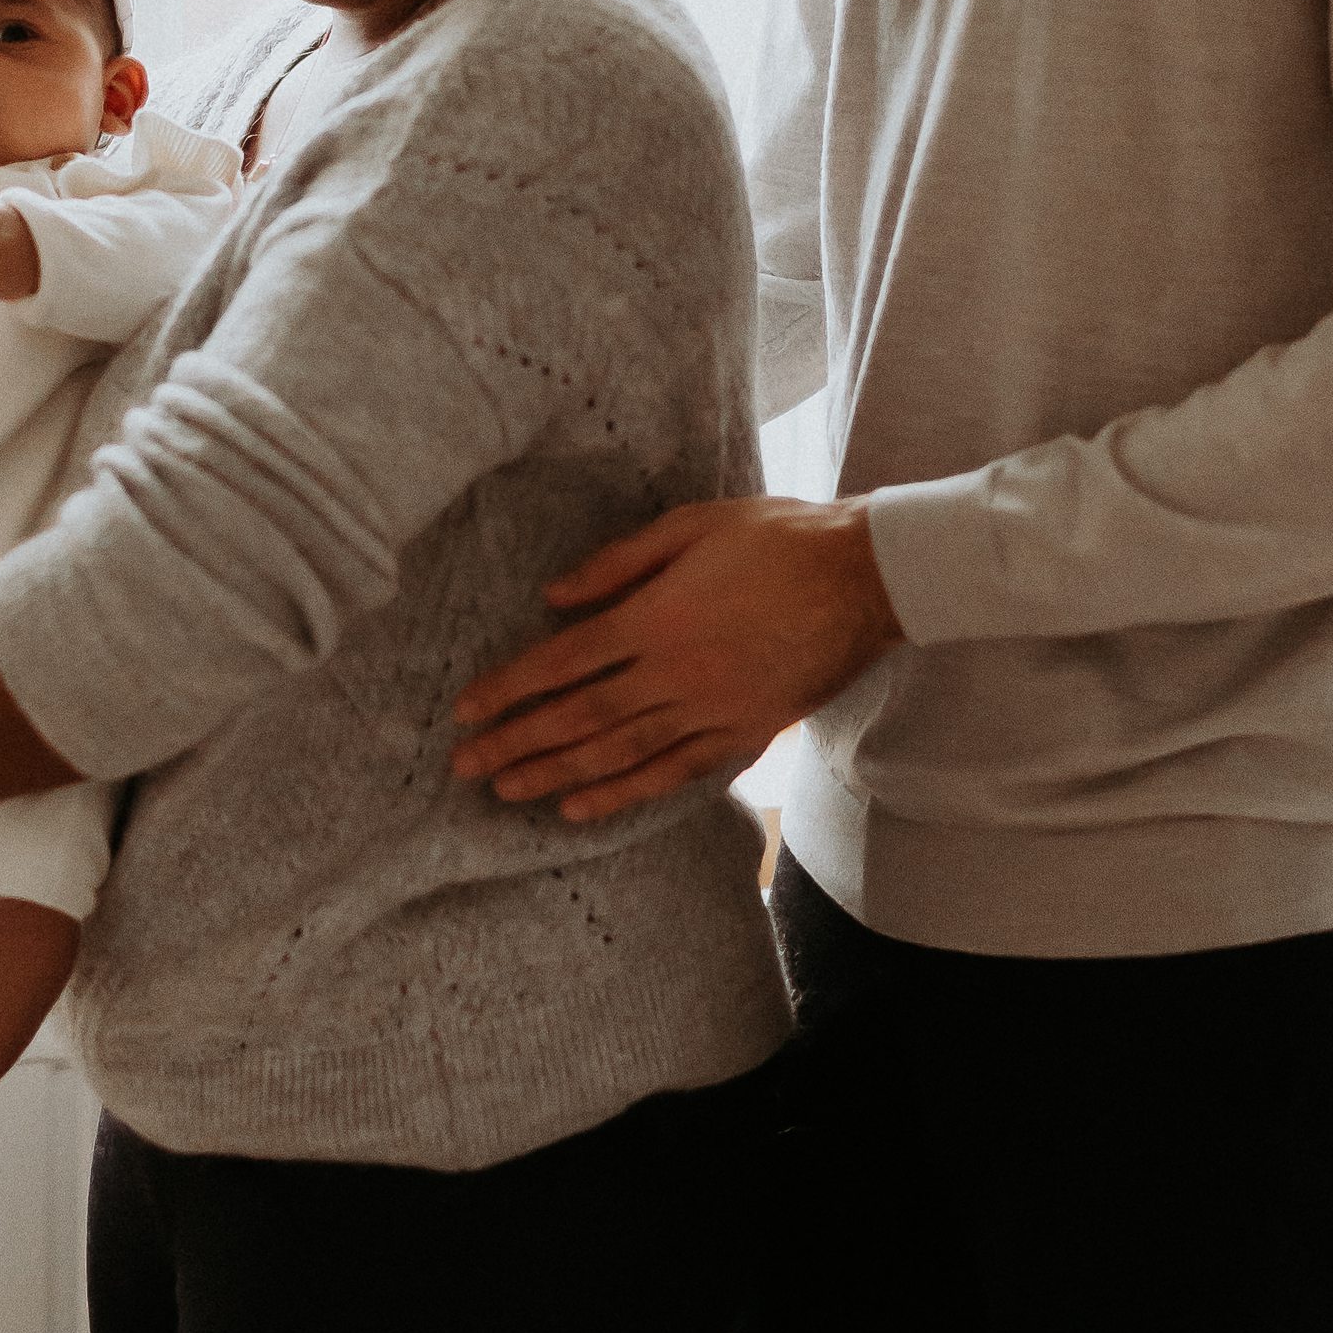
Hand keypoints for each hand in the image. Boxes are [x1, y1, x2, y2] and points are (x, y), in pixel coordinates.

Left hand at [449, 497, 903, 822]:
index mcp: (657, 617)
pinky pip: (674, 773)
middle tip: (465, 768)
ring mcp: (711, 711)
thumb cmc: (779, 538)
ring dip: (557, 776)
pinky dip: (626, 794)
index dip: (509, 688)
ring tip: (507, 793)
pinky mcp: (745, 732)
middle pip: (580, 717)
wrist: (867, 578)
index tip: (465, 710)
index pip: (562, 662)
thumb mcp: (692, 524)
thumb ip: (619, 563)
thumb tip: (553, 597)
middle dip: (517, 743)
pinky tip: (582, 808)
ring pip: (619, 754)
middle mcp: (675, 674)